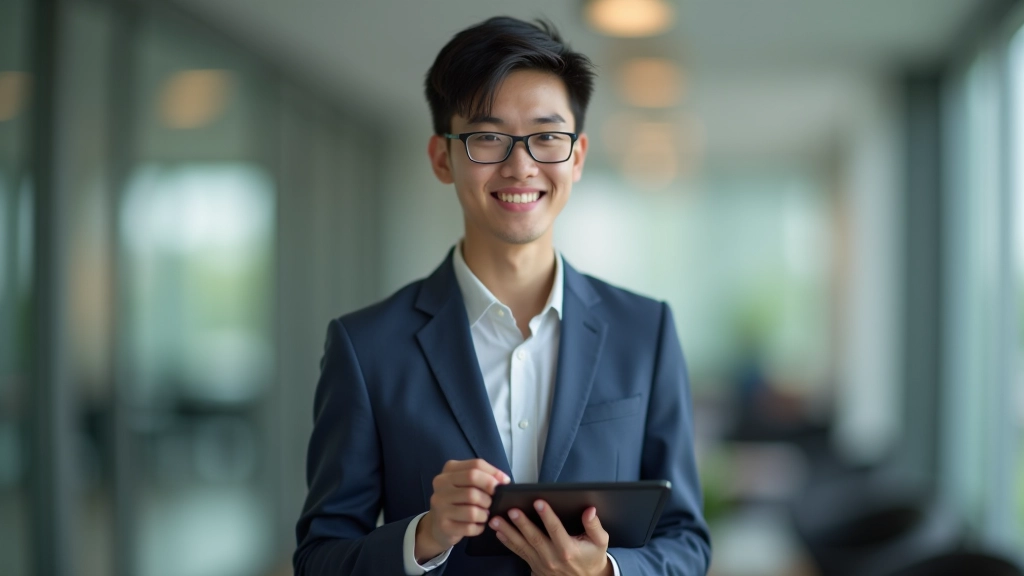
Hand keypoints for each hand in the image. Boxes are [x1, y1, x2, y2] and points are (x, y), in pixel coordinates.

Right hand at [415, 459, 509, 561]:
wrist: (437, 526)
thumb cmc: (458, 502)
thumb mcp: (466, 484)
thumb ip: (483, 478)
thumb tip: (504, 480)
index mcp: (449, 470)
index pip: (476, 465)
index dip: (494, 473)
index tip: (505, 482)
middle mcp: (441, 484)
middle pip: (473, 482)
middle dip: (489, 493)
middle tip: (493, 502)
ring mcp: (440, 505)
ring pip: (472, 509)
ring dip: (485, 513)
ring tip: (484, 515)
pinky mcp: (444, 525)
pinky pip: (470, 527)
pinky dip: (479, 527)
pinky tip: (477, 525)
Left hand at [490, 500, 612, 575]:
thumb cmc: (592, 557)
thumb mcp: (600, 541)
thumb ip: (594, 525)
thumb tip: (590, 510)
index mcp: (568, 550)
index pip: (556, 530)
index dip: (547, 516)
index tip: (539, 502)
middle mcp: (553, 558)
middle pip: (535, 538)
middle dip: (522, 523)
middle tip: (512, 510)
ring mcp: (542, 563)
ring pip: (522, 546)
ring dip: (508, 532)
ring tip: (496, 521)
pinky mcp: (534, 566)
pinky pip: (519, 553)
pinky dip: (508, 543)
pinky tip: (499, 533)